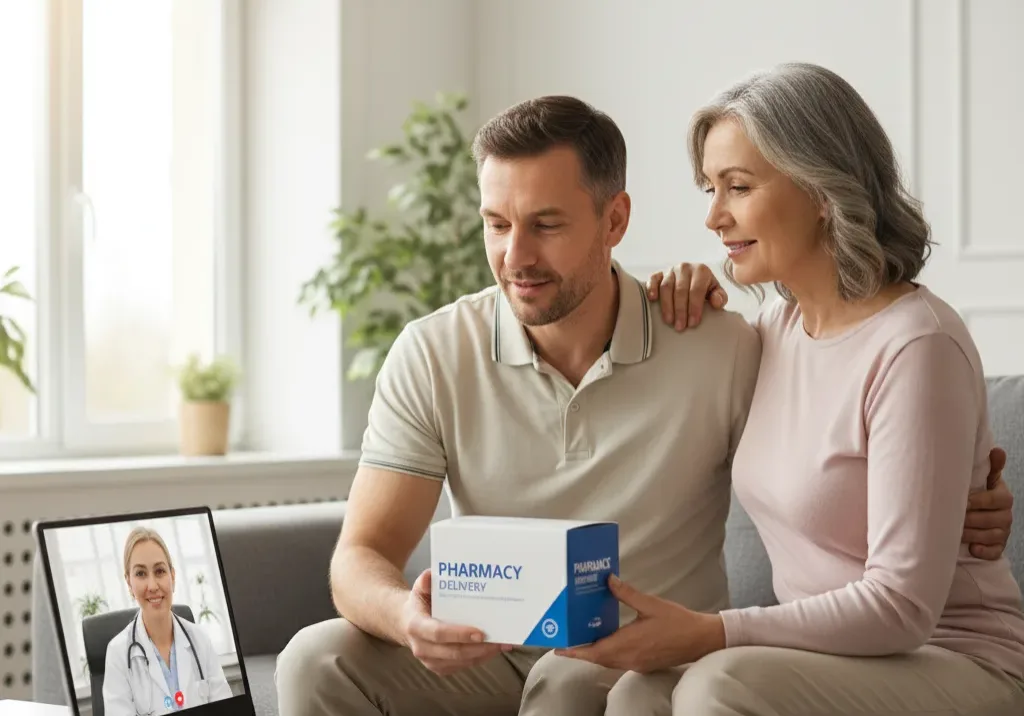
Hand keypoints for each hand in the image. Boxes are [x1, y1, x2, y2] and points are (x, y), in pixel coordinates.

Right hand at [400, 569, 509, 675]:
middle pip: (453, 652)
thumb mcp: (419, 589)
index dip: (459, 634)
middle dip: (479, 648)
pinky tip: (493, 650)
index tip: (480, 632)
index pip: (438, 633)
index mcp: (416, 626)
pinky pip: (462, 666)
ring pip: (460, 662)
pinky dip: (479, 659)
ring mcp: (430, 661)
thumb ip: (426, 581)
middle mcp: (421, 648)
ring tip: (503, 645)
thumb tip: (432, 574)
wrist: (406, 623)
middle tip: (499, 640)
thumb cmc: (419, 604)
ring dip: (483, 655)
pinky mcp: (440, 668)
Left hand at [554, 575, 724, 672]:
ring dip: (594, 654)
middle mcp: (630, 658)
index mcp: (629, 643)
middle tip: (565, 642)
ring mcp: (637, 664)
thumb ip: (626, 593)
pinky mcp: (644, 665)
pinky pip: (619, 662)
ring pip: (608, 662)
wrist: (701, 639)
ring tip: (580, 642)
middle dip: (581, 652)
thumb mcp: (650, 604)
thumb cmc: (678, 621)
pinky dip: (608, 655)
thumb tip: (608, 579)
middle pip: (598, 659)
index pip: (595, 652)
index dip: (576, 652)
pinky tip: (605, 643)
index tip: (559, 648)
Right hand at [646, 263, 728, 330]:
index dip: (694, 307)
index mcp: (701, 270)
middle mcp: (685, 267)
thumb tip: (716, 302)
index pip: (696, 290)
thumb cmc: (705, 288)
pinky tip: (652, 299)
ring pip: (666, 287)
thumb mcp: (716, 292)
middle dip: (680, 310)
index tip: (693, 323)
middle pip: (680, 290)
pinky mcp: (659, 273)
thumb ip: (720, 297)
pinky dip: (651, 288)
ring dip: (667, 305)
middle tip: (680, 327)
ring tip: (669, 321)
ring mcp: (670, 270)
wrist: (694, 279)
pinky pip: (653, 279)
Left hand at [964, 446, 1013, 559]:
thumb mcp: (986, 480)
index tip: (963, 501)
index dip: (978, 501)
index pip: (996, 499)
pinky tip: (972, 549)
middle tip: (951, 517)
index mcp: (1003, 497)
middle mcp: (1006, 515)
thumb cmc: (980, 494)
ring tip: (954, 531)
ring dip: (970, 534)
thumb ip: (992, 467)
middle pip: (989, 519)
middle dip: (969, 519)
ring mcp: (1003, 532)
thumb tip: (997, 450)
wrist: (982, 515)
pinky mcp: (998, 547)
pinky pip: (993, 552)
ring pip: (988, 536)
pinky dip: (983, 551)